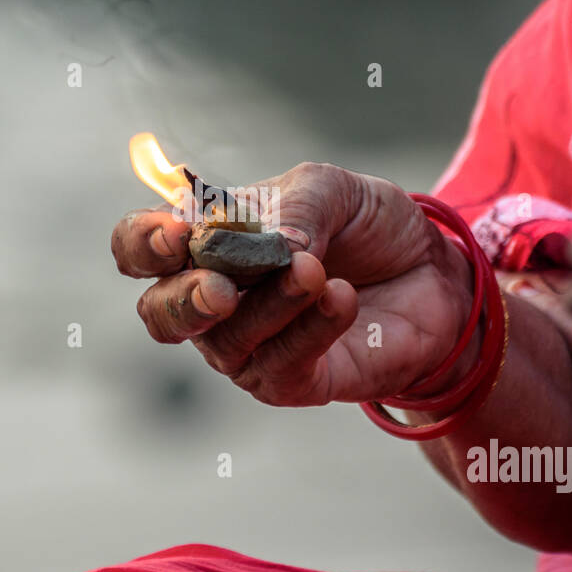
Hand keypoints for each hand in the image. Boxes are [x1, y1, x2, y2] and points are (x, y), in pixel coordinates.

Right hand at [110, 163, 473, 405]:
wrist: (433, 273)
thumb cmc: (365, 225)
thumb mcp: (333, 190)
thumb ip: (295, 207)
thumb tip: (275, 248)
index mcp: (202, 241)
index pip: (137, 248)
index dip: (143, 243)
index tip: (176, 233)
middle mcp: (211, 300)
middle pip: (160, 314)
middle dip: (186, 301)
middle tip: (223, 288)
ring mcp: (246, 346)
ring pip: (226, 340)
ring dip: (269, 304)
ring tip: (315, 270)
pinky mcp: (289, 382)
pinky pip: (281, 365)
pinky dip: (310, 329)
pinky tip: (340, 297)